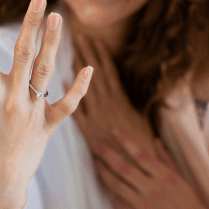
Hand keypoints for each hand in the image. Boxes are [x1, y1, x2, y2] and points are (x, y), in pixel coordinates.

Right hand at [0, 0, 92, 208]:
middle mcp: (13, 99)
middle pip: (24, 52)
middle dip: (32, 22)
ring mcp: (33, 112)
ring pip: (47, 71)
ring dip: (54, 43)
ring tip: (59, 18)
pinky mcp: (48, 127)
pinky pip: (67, 106)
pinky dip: (79, 89)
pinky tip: (89, 69)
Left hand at [72, 37, 155, 155]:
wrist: (140, 171)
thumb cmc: (146, 146)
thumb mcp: (142, 120)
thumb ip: (133, 105)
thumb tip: (127, 92)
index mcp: (121, 102)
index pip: (110, 72)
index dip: (102, 55)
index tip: (95, 40)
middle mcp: (107, 106)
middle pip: (94, 74)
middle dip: (86, 55)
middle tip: (77, 37)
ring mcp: (96, 118)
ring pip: (84, 88)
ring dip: (76, 70)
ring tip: (69, 52)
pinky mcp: (88, 131)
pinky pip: (77, 109)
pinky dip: (69, 94)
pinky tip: (62, 80)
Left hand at [91, 129, 208, 208]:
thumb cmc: (190, 202)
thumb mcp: (181, 177)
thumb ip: (166, 159)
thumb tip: (156, 141)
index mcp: (164, 175)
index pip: (139, 153)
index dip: (124, 140)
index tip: (112, 130)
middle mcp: (153, 188)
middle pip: (123, 167)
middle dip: (106, 153)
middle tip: (95, 143)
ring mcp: (145, 204)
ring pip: (117, 185)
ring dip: (104, 172)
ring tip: (95, 162)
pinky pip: (121, 203)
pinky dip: (111, 192)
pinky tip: (104, 184)